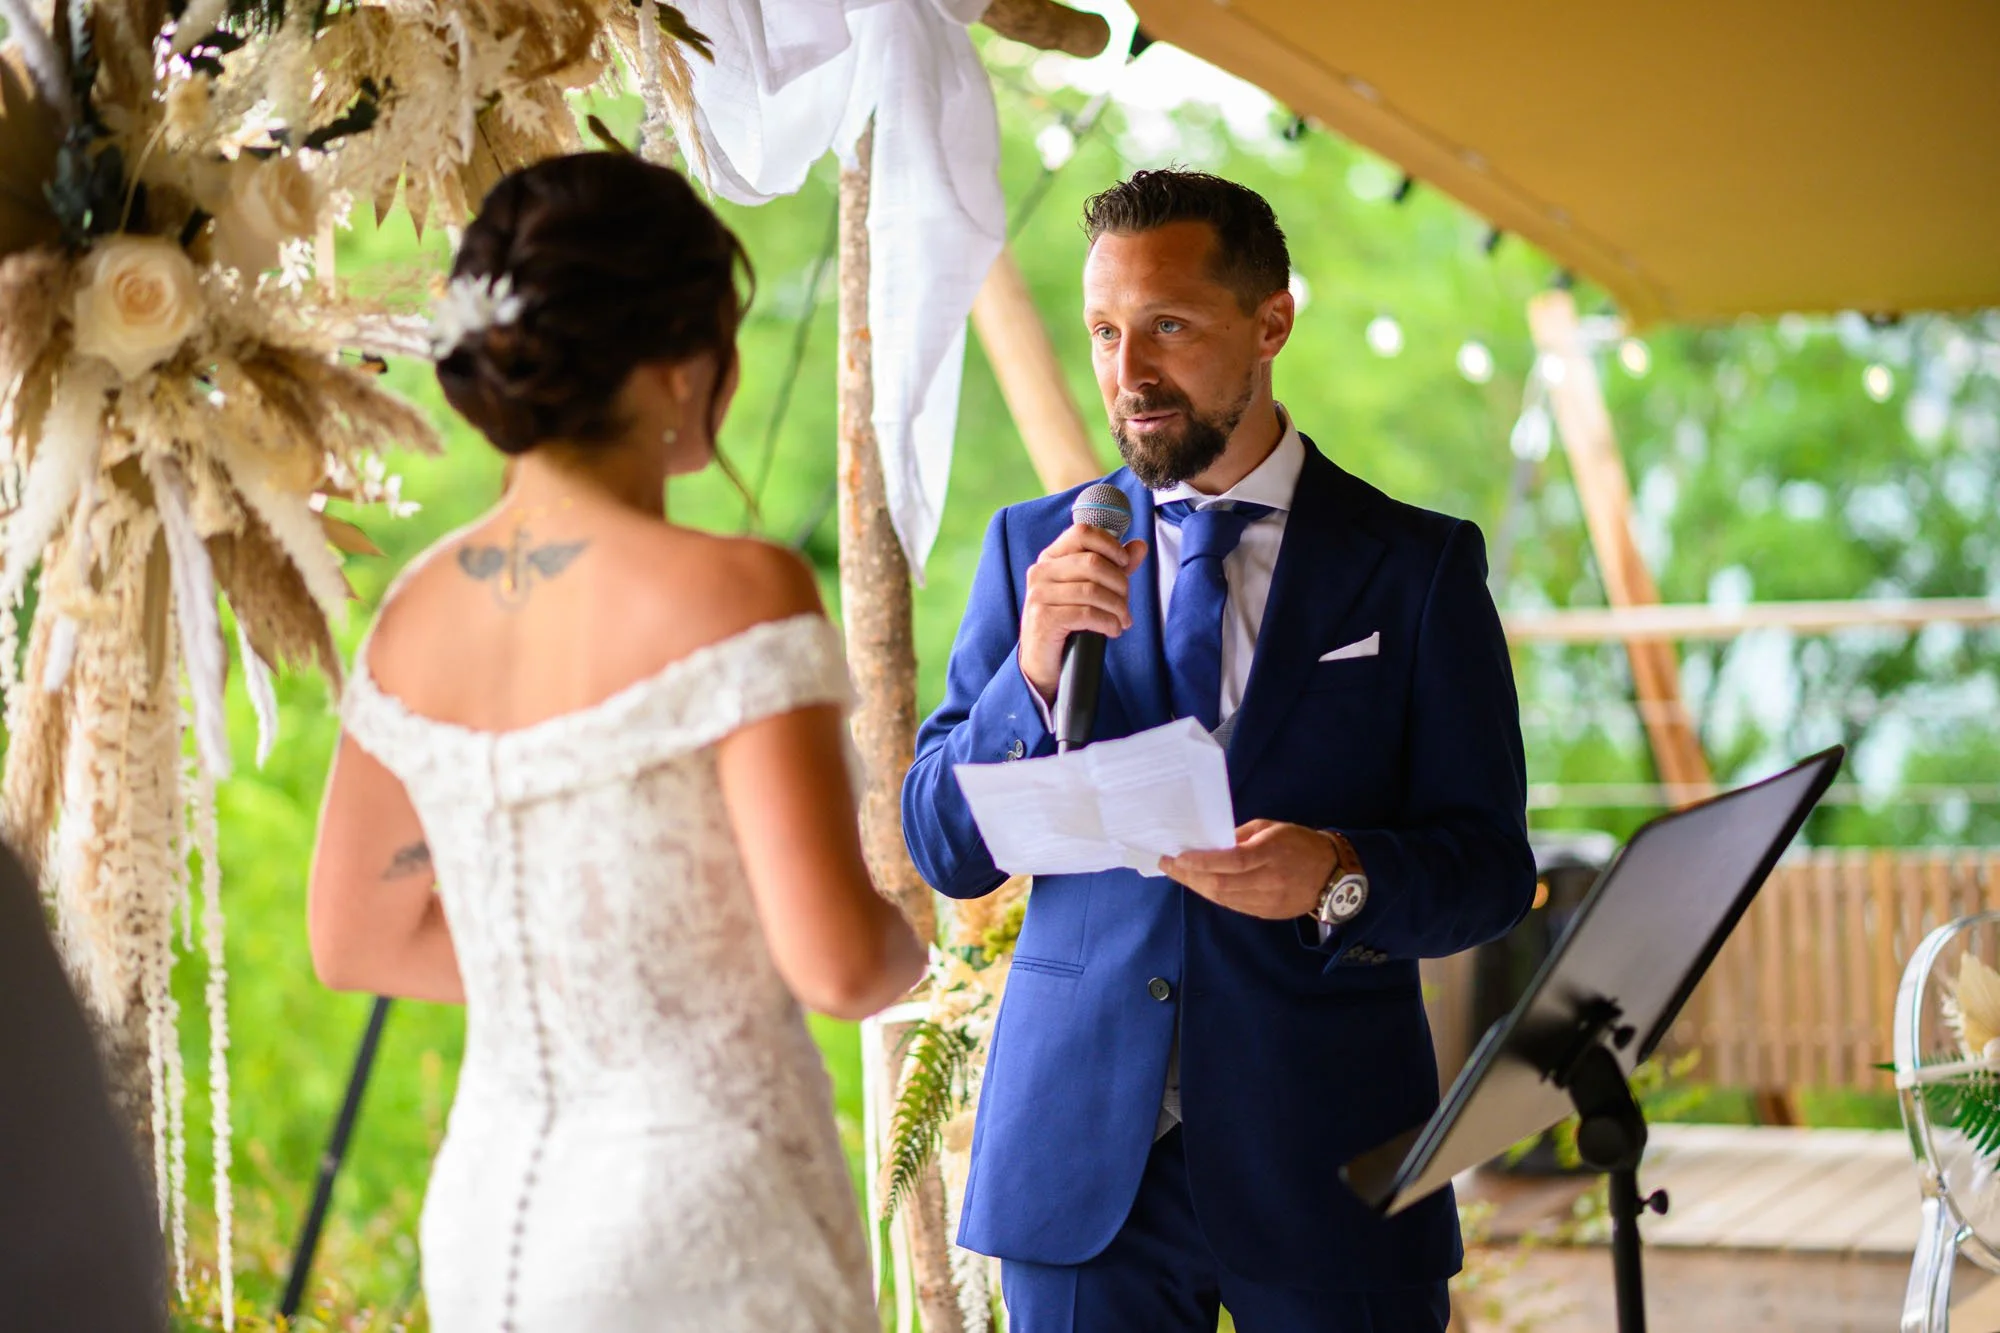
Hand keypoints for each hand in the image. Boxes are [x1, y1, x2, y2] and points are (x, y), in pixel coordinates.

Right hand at [1020, 524, 1148, 702]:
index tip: (1125, 563)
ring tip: (1123, 620)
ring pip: (1092, 590)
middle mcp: (1041, 571)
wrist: (1043, 660)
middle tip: (1125, 603)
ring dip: (1117, 607)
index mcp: (1051, 558)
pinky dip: (1107, 622)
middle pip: (1093, 562)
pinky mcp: (1043, 618)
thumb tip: (1140, 546)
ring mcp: (1039, 594)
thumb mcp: (1090, 590)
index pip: (1082, 533)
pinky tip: (1113, 630)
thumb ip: (1114, 566)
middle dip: (1119, 584)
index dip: (1110, 544)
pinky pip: (1086, 614)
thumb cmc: (1068, 621)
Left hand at [1159, 820, 1337, 920]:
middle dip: (1189, 876)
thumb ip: (1239, 836)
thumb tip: (1208, 844)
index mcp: (1271, 853)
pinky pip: (1233, 905)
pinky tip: (1201, 885)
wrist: (1332, 873)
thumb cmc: (1298, 842)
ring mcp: (1268, 901)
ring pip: (1224, 898)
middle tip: (1168, 866)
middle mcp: (1269, 880)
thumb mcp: (1270, 828)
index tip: (1176, 856)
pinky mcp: (1267, 913)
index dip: (1201, 862)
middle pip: (1221, 884)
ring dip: (1197, 887)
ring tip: (1179, 874)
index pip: (1230, 861)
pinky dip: (1214, 895)